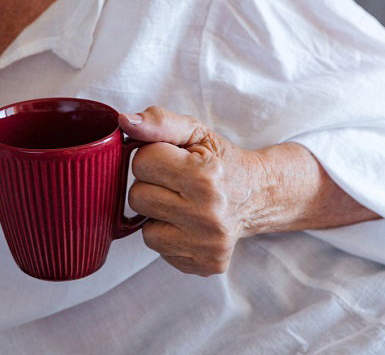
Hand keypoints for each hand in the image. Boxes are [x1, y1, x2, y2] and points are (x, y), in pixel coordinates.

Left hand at [119, 106, 266, 276]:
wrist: (260, 195)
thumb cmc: (221, 161)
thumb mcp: (195, 132)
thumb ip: (159, 122)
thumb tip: (125, 121)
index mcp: (205, 176)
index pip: (141, 162)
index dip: (152, 157)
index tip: (172, 160)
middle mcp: (209, 214)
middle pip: (138, 197)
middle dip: (152, 186)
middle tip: (177, 184)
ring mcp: (208, 244)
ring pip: (144, 230)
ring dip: (157, 215)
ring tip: (182, 205)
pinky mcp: (206, 264)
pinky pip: (160, 250)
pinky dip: (169, 236)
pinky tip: (189, 225)